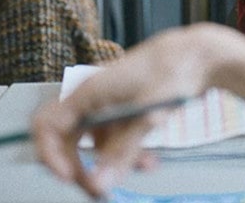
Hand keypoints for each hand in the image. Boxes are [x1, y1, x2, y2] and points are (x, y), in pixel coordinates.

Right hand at [32, 25, 226, 197]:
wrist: (197, 55)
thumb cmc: (172, 71)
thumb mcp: (148, 114)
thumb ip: (122, 150)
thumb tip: (99, 184)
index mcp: (88, 92)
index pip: (47, 126)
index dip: (50, 154)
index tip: (69, 176)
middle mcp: (91, 99)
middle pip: (67, 142)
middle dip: (81, 169)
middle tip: (99, 191)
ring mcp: (105, 106)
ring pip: (95, 146)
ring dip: (113, 163)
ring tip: (145, 168)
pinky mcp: (121, 113)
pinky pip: (114, 142)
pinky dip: (129, 154)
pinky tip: (150, 161)